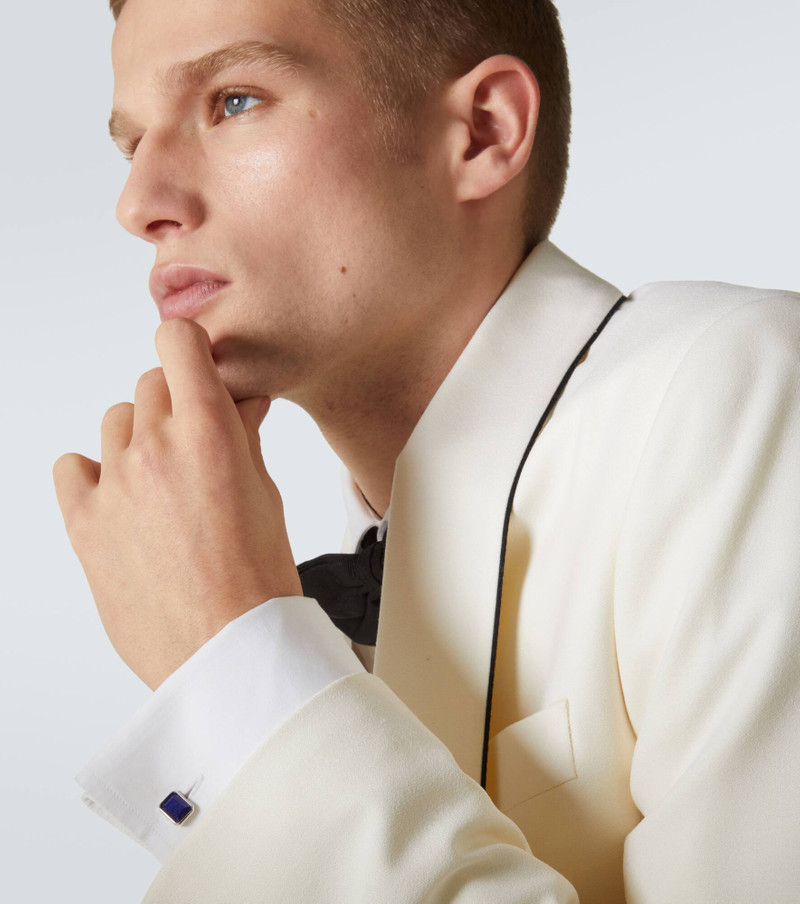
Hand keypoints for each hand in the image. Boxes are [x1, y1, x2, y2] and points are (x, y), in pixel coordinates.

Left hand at [53, 318, 302, 689]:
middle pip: (150, 383)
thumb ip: (245, 437)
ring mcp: (114, 485)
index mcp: (209, 434)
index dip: (191, 349)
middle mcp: (154, 448)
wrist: (227, 650)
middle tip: (198, 441)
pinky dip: (94, 473)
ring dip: (140, 437)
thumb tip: (240, 403)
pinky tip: (121, 496)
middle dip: (176, 402)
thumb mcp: (266, 495)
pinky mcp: (84, 524)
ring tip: (166, 482)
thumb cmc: (256, 583)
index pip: (178, 342)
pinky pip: (72, 468)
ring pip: (116, 422)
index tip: (200, 366)